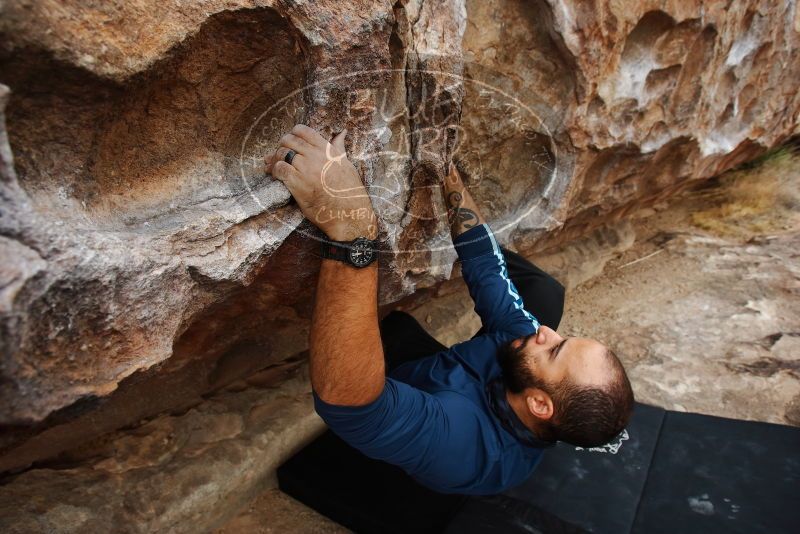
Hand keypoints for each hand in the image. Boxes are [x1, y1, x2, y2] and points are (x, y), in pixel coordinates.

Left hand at [266, 124, 376, 240]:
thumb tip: (342, 132)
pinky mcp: (297, 183)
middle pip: (289, 140)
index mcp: (327, 149)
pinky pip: (279, 169)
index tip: (291, 142)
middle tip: (280, 155)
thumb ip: (339, 147)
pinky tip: (277, 176)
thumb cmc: (350, 191)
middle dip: (281, 146)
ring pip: (282, 153)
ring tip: (274, 167)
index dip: (292, 134)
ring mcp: (306, 168)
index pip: (303, 130)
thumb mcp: (346, 164)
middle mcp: (315, 155)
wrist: (349, 213)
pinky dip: (274, 171)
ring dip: (275, 159)